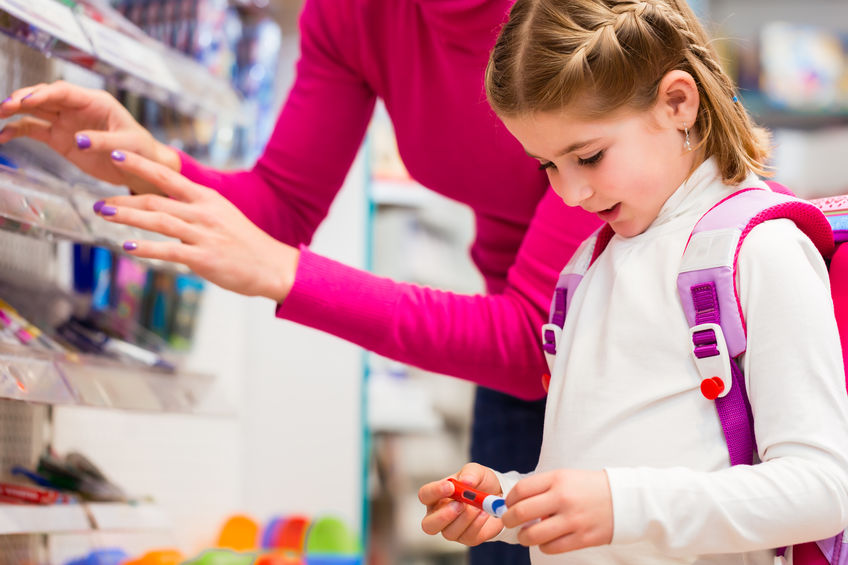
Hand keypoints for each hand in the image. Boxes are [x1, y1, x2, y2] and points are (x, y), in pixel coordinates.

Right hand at [0, 81, 178, 193]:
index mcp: (95, 102)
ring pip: (35, 111)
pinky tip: (3, 136)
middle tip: (5, 106)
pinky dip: (17, 131)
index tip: (27, 100)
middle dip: (23, 99)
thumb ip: (103, 141)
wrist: (141, 167)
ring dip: (15, 111)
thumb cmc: (140, 149)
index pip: (64, 91)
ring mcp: (66, 122)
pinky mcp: (60, 139)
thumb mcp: (127, 145)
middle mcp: (77, 108)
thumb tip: (79, 140)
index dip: (44, 94)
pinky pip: (34, 130)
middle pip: (44, 97)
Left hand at [93, 149, 298, 302]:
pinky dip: (146, 247)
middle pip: (156, 199)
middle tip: (99, 201)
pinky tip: (126, 245)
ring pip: (159, 220)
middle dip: (123, 198)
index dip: (140, 164)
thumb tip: (167, 207)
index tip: (116, 155)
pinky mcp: (205, 258)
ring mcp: (204, 234)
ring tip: (104, 214)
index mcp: (208, 199)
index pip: (169, 175)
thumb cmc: (246, 244)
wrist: (273, 266)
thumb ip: (196, 210)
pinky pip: (169, 250)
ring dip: (128, 216)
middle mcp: (204, 213)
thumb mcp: (223, 216)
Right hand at [419, 463, 505, 545]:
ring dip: (466, 518)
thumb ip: (470, 472)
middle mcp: (439, 515)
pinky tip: (484, 514)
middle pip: (428, 525)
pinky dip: (477, 524)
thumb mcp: (477, 472)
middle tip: (460, 504)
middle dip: (443, 516)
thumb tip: (466, 480)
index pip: (425, 495)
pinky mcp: (467, 538)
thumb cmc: (480, 484)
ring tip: (478, 506)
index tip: (450, 486)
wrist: (497, 497)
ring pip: (450, 532)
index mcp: (436, 496)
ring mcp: (452, 529)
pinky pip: (468, 536)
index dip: (435, 492)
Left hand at [502, 469, 612, 553]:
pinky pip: (551, 548)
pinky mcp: (582, 538)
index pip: (521, 490)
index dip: (508, 500)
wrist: (624, 499)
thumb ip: (542, 488)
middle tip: (508, 521)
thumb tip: (516, 504)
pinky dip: (543, 546)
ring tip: (525, 535)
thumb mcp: (566, 477)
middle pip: (522, 512)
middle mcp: (563, 498)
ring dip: (524, 537)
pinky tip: (545, 541)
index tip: (507, 505)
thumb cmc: (589, 488)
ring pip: (533, 535)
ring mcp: (573, 519)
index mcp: (558, 479)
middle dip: (508, 520)